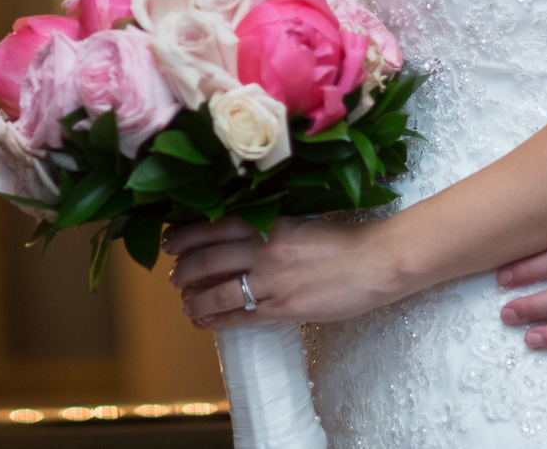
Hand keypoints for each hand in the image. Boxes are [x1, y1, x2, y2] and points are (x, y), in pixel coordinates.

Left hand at [165, 216, 405, 328]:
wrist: (376, 263)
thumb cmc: (343, 241)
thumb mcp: (300, 223)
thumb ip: (269, 229)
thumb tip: (238, 238)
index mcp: (270, 223)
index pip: (214, 227)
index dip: (186, 236)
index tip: (170, 241)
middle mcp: (265, 250)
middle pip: (207, 260)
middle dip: (183, 271)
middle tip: (173, 278)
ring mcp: (273, 282)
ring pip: (218, 293)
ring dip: (195, 301)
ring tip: (187, 305)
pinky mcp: (283, 309)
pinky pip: (240, 316)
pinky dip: (217, 320)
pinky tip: (206, 322)